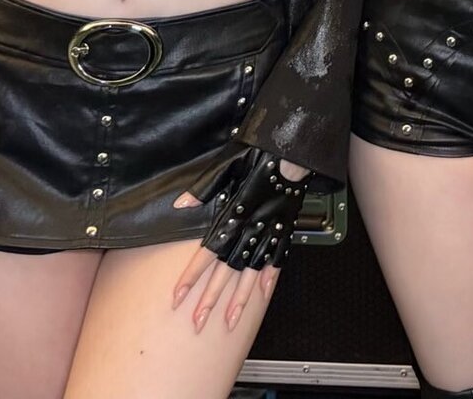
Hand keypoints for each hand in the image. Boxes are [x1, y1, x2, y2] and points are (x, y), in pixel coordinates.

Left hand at [170, 149, 307, 331]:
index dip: (192, 275)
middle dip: (211, 298)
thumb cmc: (260, 153)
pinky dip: (270, 277)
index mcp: (234, 215)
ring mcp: (270, 231)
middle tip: (198, 323)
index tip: (177, 296)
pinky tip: (263, 295)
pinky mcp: (286, 228)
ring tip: (230, 321)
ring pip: (252, 272)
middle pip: (227, 271)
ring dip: (240, 299)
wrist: (295, 149)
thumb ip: (203, 188)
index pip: (207, 252)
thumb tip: (179, 205)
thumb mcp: (227, 164)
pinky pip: (278, 258)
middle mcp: (251, 229)